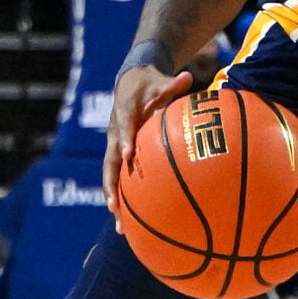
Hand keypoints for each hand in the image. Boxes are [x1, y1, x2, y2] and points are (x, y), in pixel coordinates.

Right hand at [103, 63, 197, 206]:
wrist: (129, 82)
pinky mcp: (118, 154)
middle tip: (115, 204)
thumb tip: (187, 77)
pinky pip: (118, 176)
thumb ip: (172, 84)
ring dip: (113, 197)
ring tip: (118, 222)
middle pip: (110, 161)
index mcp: (124, 112)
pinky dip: (121, 196)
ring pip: (111, 174)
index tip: (128, 155)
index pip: (123, 126)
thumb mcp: (159, 80)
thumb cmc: (149, 84)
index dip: (124, 140)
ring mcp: (114, 145)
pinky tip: (129, 220)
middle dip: (111, 183)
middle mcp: (114, 132)